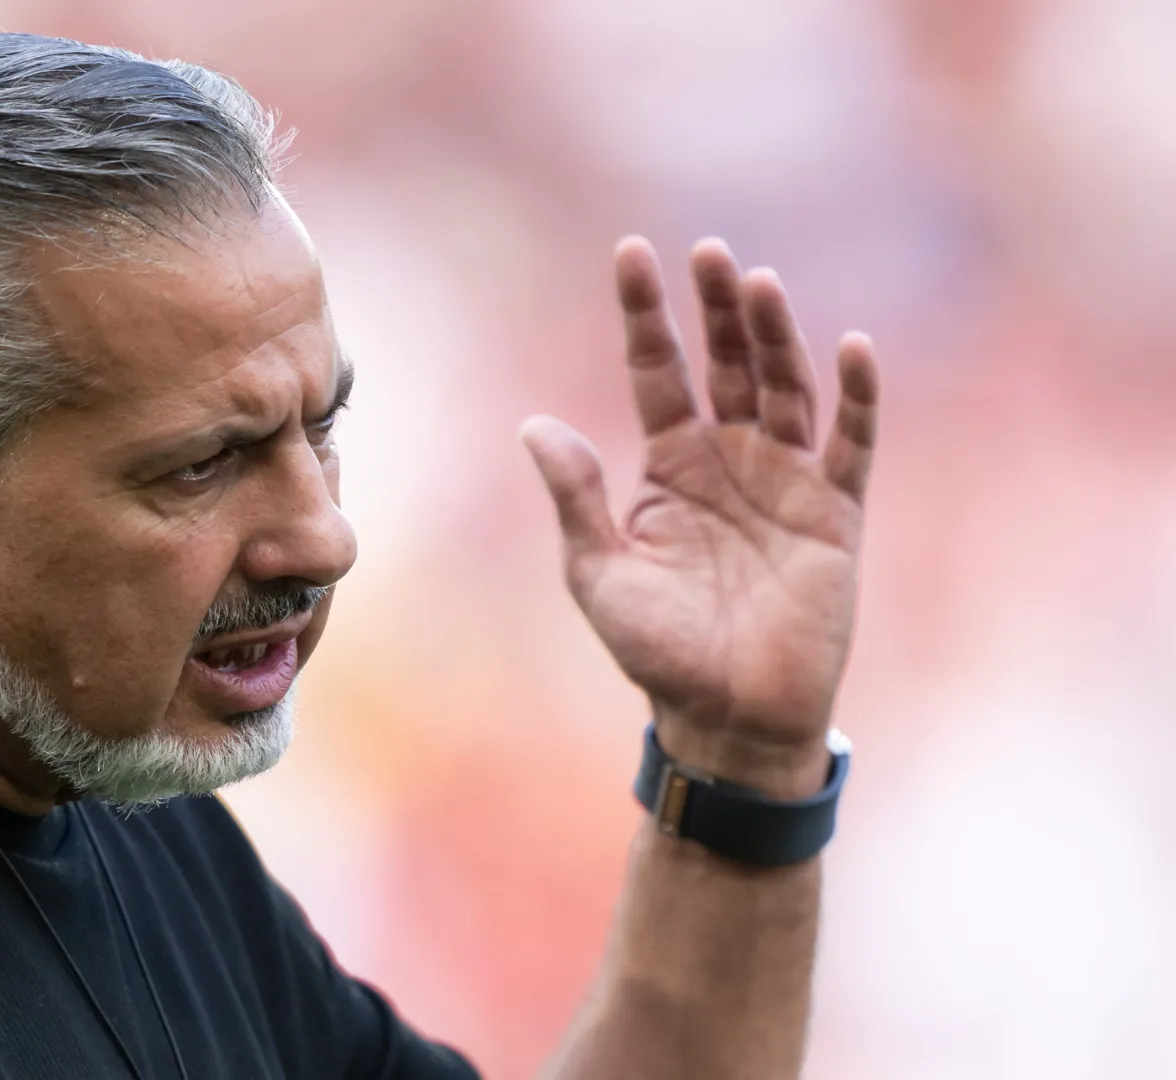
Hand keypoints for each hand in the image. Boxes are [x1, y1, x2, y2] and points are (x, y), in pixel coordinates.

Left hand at [521, 237, 878, 797]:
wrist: (728, 717)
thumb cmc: (657, 651)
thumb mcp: (600, 572)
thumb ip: (576, 497)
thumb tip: (533, 424)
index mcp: (669, 466)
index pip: (656, 371)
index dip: (645, 314)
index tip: (631, 252)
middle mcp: (730, 460)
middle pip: (725, 364)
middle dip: (716, 308)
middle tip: (706, 251)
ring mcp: (787, 482)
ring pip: (784, 389)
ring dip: (774, 336)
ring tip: (758, 283)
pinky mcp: (836, 515)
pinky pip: (853, 445)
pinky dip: (855, 397)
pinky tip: (849, 347)